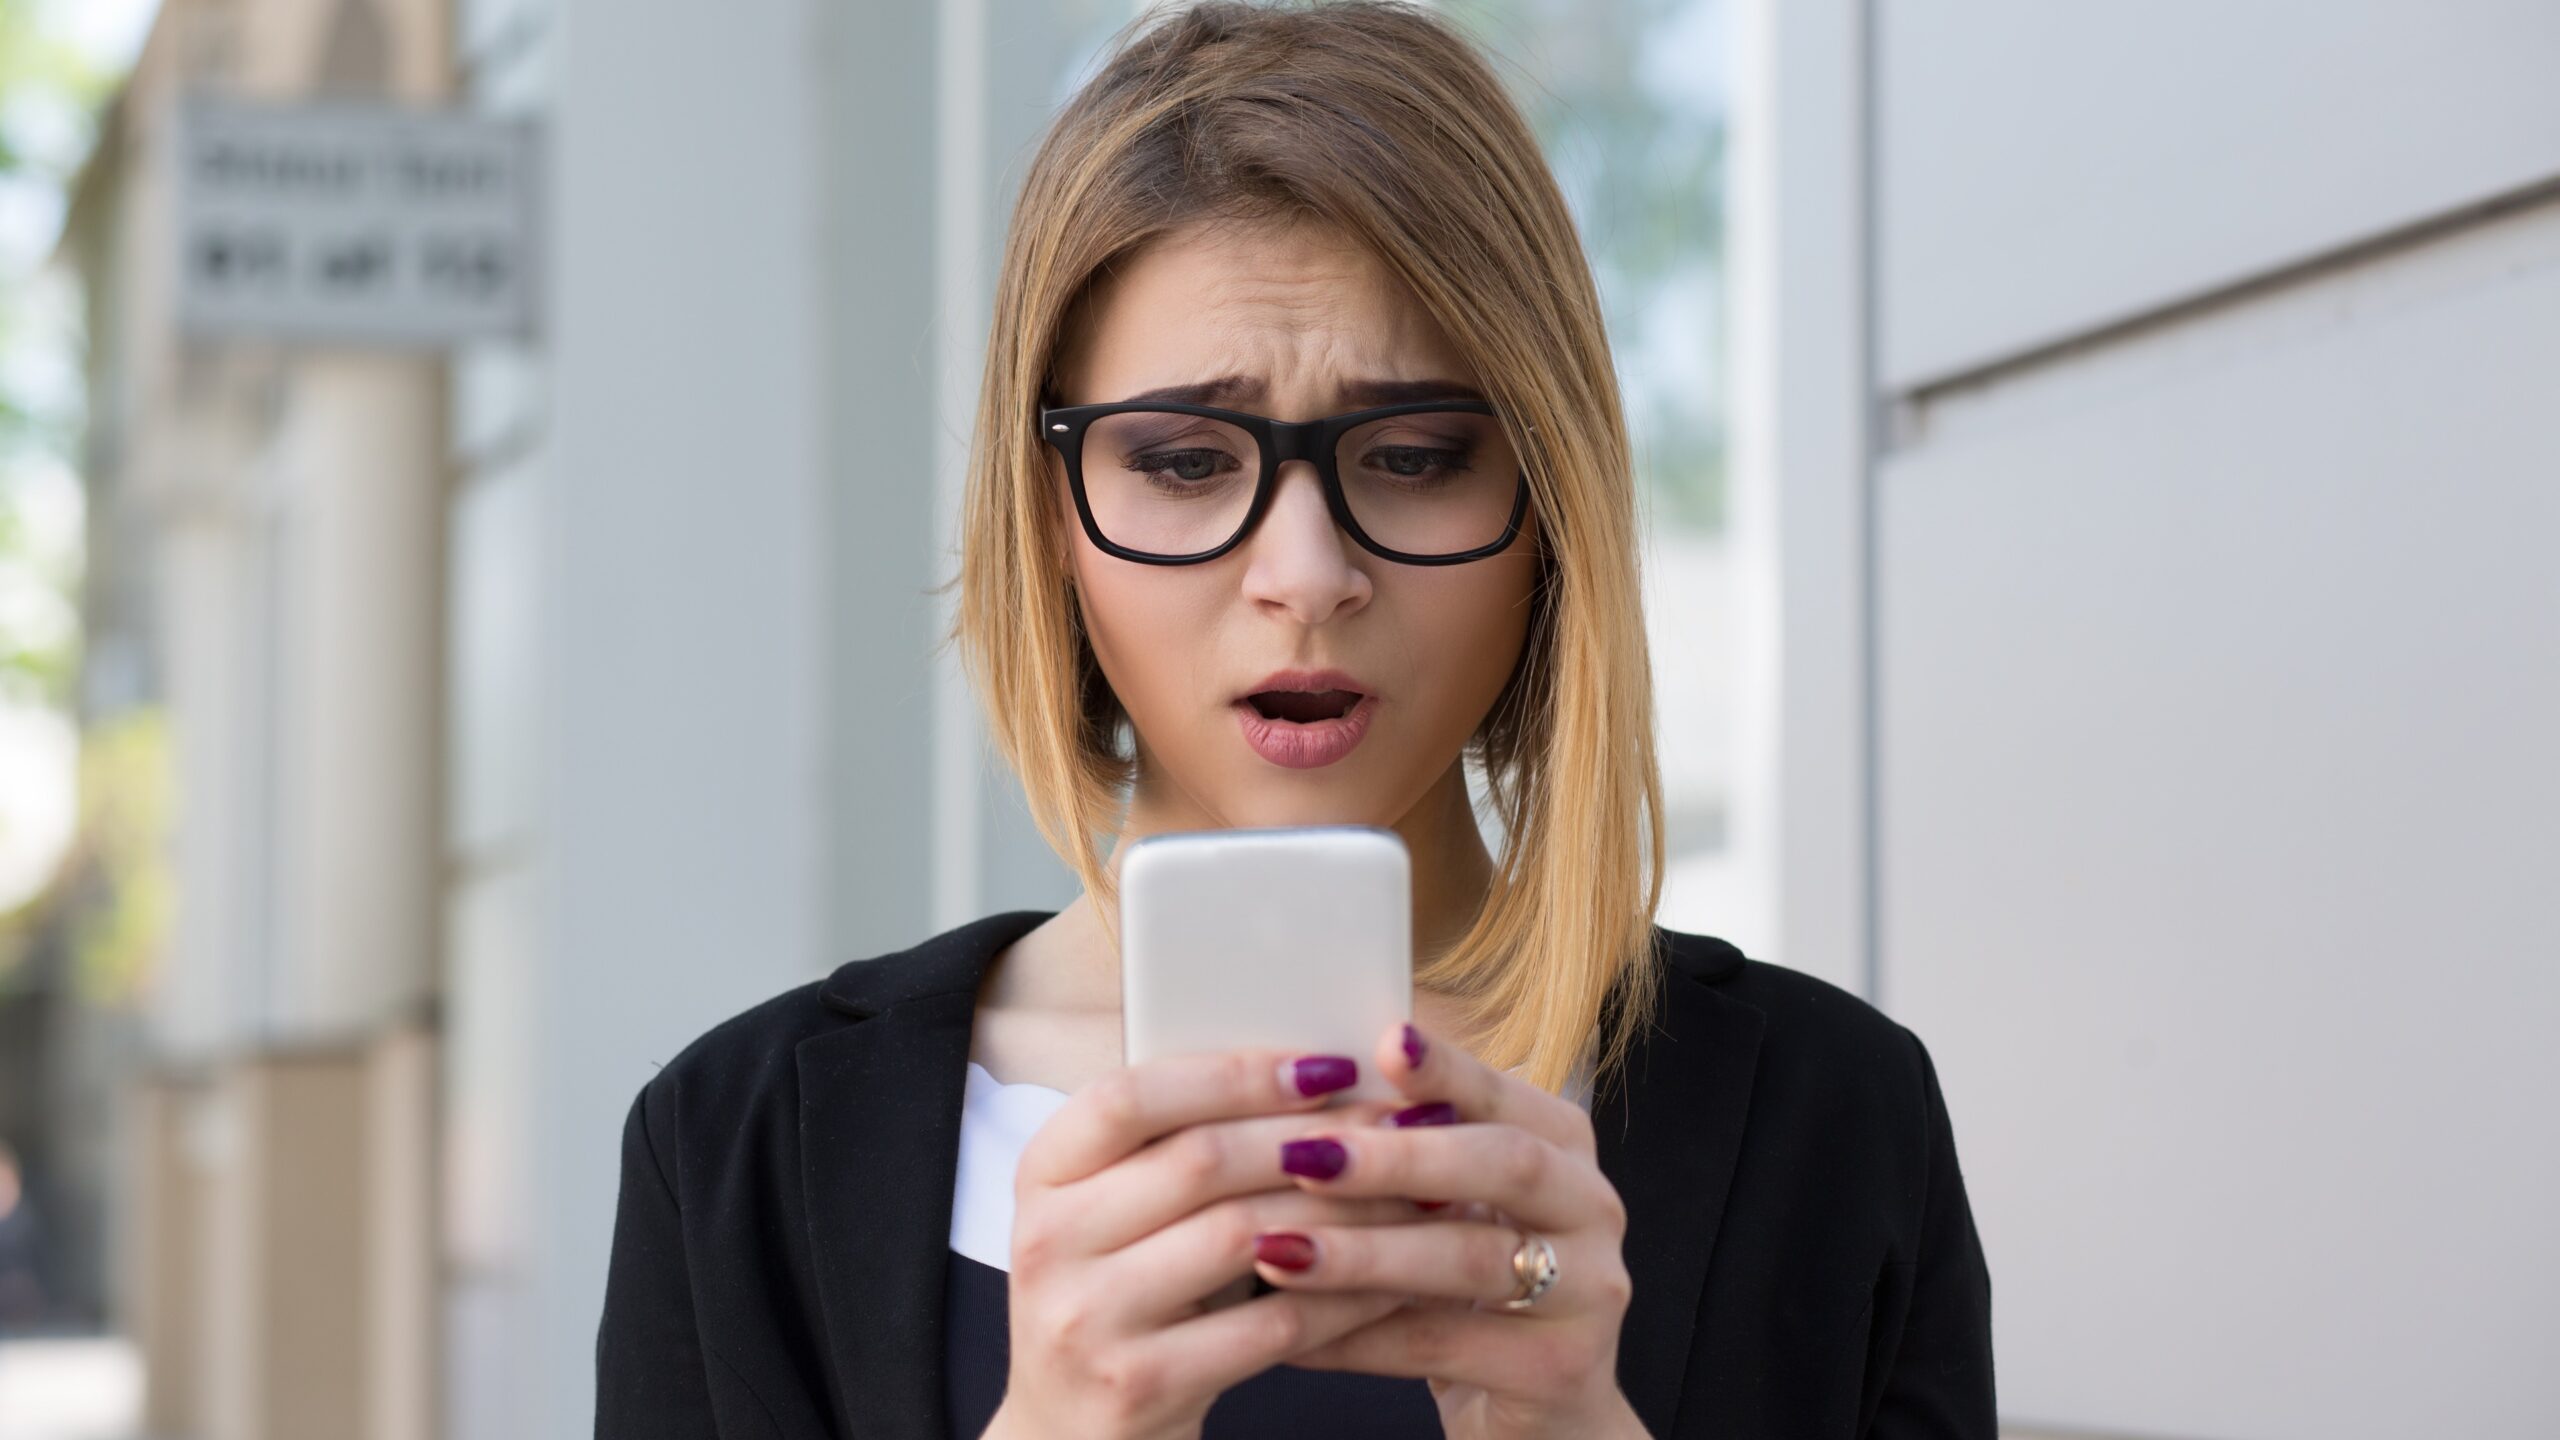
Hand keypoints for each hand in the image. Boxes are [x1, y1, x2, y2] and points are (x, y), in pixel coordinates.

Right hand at [985, 1047, 1426, 1439]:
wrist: (1071, 1434)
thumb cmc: (1119, 1300)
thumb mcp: (1115, 1216)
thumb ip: (1179, 1147)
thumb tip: (1319, 1077)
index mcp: (1043, 1176)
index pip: (1131, 1097)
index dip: (1234, 1074)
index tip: (1328, 1066)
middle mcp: (1050, 1242)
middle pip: (1200, 1161)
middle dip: (1314, 1136)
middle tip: (1400, 1123)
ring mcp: (1087, 1318)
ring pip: (1245, 1236)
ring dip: (1344, 1210)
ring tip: (1413, 1193)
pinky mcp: (1138, 1385)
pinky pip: (1272, 1325)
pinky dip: (1344, 1298)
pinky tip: (1394, 1279)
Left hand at [1244, 1022, 1647, 1439]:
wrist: (1541, 1408)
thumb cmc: (1471, 1283)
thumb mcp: (1455, 1203)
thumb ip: (1410, 1143)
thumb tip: (1303, 1077)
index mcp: (1565, 1144)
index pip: (1504, 1094)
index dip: (1446, 1068)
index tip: (1379, 1043)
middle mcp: (1592, 1206)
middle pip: (1504, 1164)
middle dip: (1398, 1158)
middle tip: (1303, 1156)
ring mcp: (1588, 1291)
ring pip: (1470, 1260)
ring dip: (1364, 1253)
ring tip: (1275, 1251)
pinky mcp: (1559, 1369)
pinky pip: (1445, 1345)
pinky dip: (1359, 1338)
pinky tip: (1290, 1334)